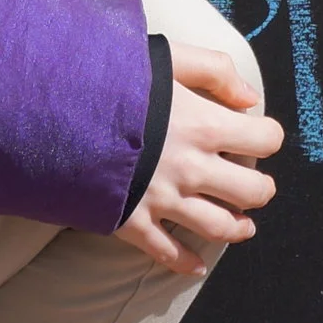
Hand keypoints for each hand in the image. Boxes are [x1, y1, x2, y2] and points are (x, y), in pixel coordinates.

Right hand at [114, 32, 283, 276]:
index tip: (257, 135)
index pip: (265, 140)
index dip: (266, 136)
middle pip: (252, 192)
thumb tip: (250, 98)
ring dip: (238, 229)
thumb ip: (213, 69)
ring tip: (243, 225)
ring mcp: (163, 200)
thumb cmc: (114, 79)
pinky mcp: (133, 222)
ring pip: (218, 228)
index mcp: (205, 125)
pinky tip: (197, 266)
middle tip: (256, 186)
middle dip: (261, 190)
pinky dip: (186, 263)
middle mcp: (192, 168)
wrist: (56, 111)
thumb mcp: (167, 57)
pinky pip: (167, 253)